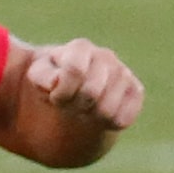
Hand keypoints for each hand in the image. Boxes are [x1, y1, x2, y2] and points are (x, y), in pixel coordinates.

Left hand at [26, 39, 144, 132]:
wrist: (72, 96)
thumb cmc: (52, 84)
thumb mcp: (38, 78)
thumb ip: (41, 77)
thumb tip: (55, 82)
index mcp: (79, 48)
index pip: (74, 71)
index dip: (61, 93)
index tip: (54, 98)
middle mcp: (105, 56)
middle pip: (91, 93)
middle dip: (73, 107)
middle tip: (67, 106)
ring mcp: (123, 73)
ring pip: (107, 109)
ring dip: (90, 117)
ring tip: (82, 108)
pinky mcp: (135, 92)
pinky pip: (123, 119)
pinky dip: (107, 124)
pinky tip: (99, 115)